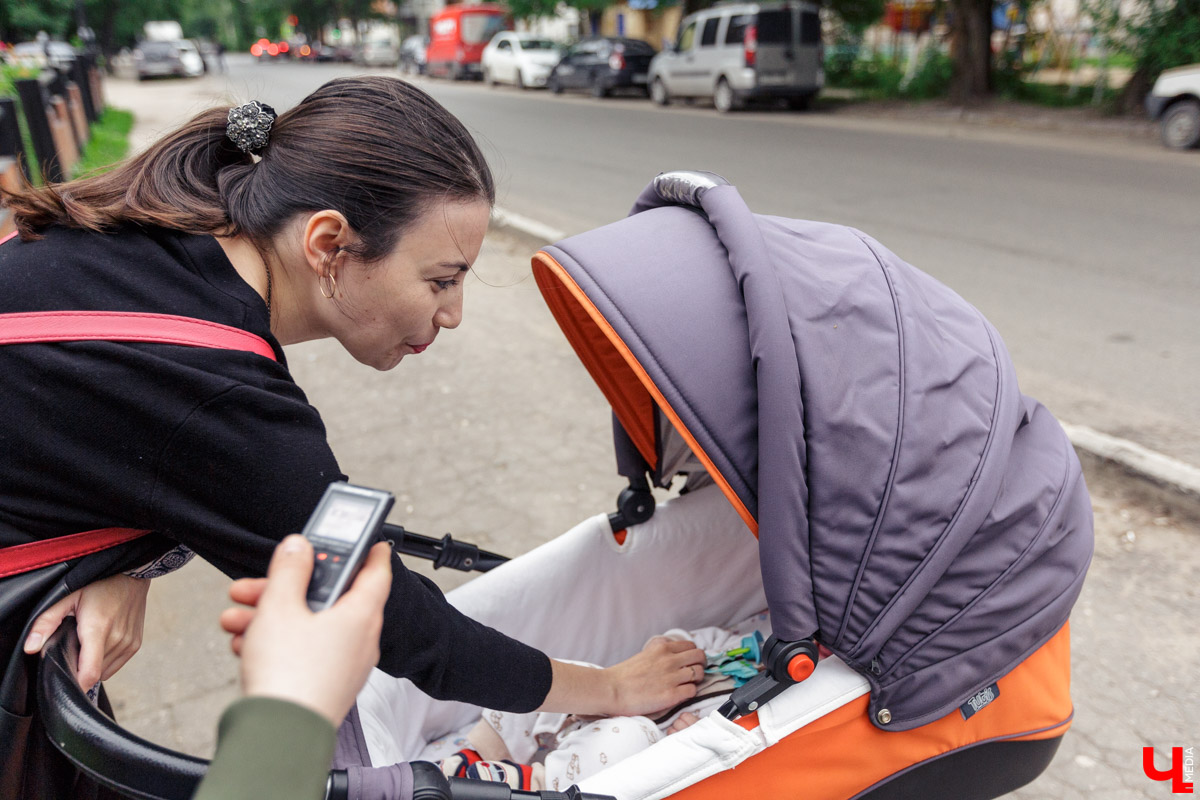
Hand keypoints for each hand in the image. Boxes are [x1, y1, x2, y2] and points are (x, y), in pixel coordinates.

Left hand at [24, 573, 150, 687]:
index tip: (64, 682)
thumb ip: (46, 622)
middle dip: (80, 666)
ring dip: (94, 663)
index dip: (75, 685)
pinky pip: (116, 665)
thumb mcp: (67, 598)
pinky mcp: (136, 645)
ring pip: (105, 671)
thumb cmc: (99, 584)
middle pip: (94, 673)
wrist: (131, 575)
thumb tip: (30, 647)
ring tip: (90, 641)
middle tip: (75, 646)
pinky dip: (106, 660)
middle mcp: (117, 639)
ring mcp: (129, 643)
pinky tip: (103, 641)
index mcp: (97, 629)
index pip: (89, 674)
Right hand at [218, 535, 391, 726]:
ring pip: (309, 627)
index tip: (366, 538)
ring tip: (236, 617)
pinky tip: (246, 645)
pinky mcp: (326, 685)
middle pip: (328, 599)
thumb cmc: (289, 675)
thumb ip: (289, 570)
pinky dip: (277, 643)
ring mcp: (345, 665)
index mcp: (361, 614)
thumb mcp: (280, 607)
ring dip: (272, 617)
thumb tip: (299, 546)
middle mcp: (360, 639)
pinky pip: (304, 653)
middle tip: (260, 582)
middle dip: (288, 588)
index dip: (369, 550)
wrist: (279, 736)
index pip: (377, 571)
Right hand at [539, 636, 705, 717]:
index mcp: (662, 648)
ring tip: (686, 684)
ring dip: (696, 680)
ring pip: (699, 674)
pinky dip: (689, 693)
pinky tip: (680, 694)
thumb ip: (661, 653)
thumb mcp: (645, 654)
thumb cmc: (625, 675)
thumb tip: (675, 655)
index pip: (691, 646)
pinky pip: (693, 691)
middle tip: (694, 672)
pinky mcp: (671, 695)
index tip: (690, 662)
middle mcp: (669, 660)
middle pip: (700, 657)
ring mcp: (672, 677)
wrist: (612, 690)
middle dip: (700, 665)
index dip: (693, 655)